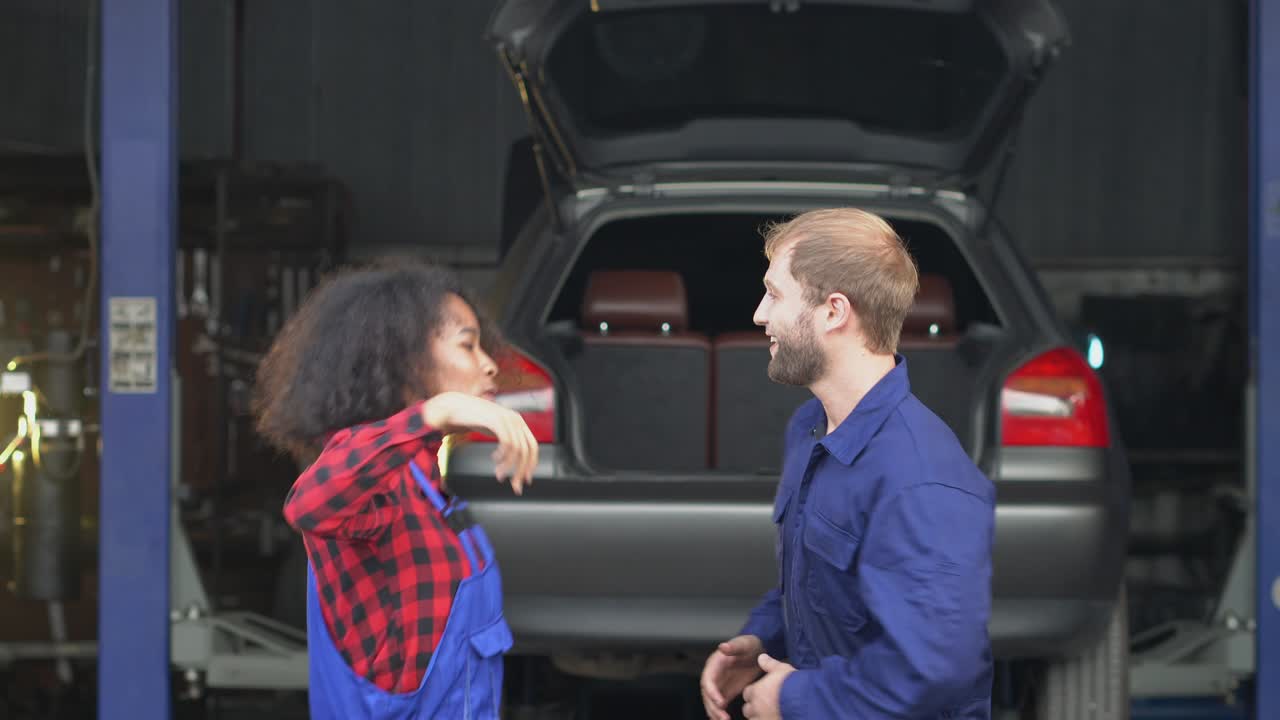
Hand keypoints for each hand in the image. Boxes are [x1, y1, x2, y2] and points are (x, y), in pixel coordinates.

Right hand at [421, 392, 538, 494]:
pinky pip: (507, 443)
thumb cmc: (473, 419)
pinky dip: (502, 456)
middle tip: (514, 485)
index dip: (531, 464)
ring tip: (499, 475)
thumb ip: (505, 438)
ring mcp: (507, 419)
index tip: (526, 479)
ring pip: (518, 449)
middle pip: (528, 450)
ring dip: (508, 466)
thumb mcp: (494, 428)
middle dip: (522, 470)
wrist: (455, 406)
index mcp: (518, 422)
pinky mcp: (497, 420)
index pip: (533, 446)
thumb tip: (512, 460)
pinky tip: (494, 459)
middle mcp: (516, 419)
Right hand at [700, 635, 764, 719]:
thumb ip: (733, 647)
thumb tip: (722, 647)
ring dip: (715, 713)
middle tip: (724, 718)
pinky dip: (720, 714)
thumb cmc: (749, 645)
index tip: (721, 703)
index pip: (708, 680)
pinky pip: (720, 705)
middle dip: (713, 707)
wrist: (757, 651)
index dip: (712, 692)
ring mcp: (719, 685)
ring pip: (712, 702)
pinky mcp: (725, 692)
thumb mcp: (743, 644)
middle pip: (707, 694)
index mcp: (715, 664)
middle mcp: (714, 675)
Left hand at [742, 654, 795, 719]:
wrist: (804, 700)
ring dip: (759, 717)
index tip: (760, 694)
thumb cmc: (792, 683)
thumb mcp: (781, 669)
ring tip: (768, 714)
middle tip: (764, 706)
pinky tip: (775, 718)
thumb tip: (761, 657)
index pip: (747, 694)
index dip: (753, 694)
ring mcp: (762, 719)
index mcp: (756, 691)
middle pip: (747, 710)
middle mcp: (756, 707)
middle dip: (754, 708)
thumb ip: (769, 664)